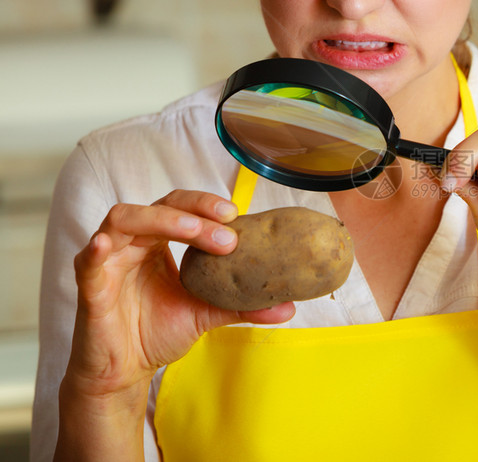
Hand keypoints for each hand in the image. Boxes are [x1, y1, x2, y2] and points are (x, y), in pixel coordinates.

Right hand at [65, 190, 295, 398]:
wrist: (124, 372)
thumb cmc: (156, 333)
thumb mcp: (206, 314)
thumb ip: (242, 306)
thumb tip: (288, 307)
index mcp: (158, 241)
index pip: (182, 207)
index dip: (206, 205)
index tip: (237, 216)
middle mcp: (133, 242)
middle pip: (160, 206)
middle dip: (195, 212)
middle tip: (227, 227)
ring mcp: (108, 259)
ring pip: (125, 220)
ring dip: (163, 221)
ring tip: (195, 232)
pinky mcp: (89, 284)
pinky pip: (87, 259)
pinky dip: (97, 248)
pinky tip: (106, 244)